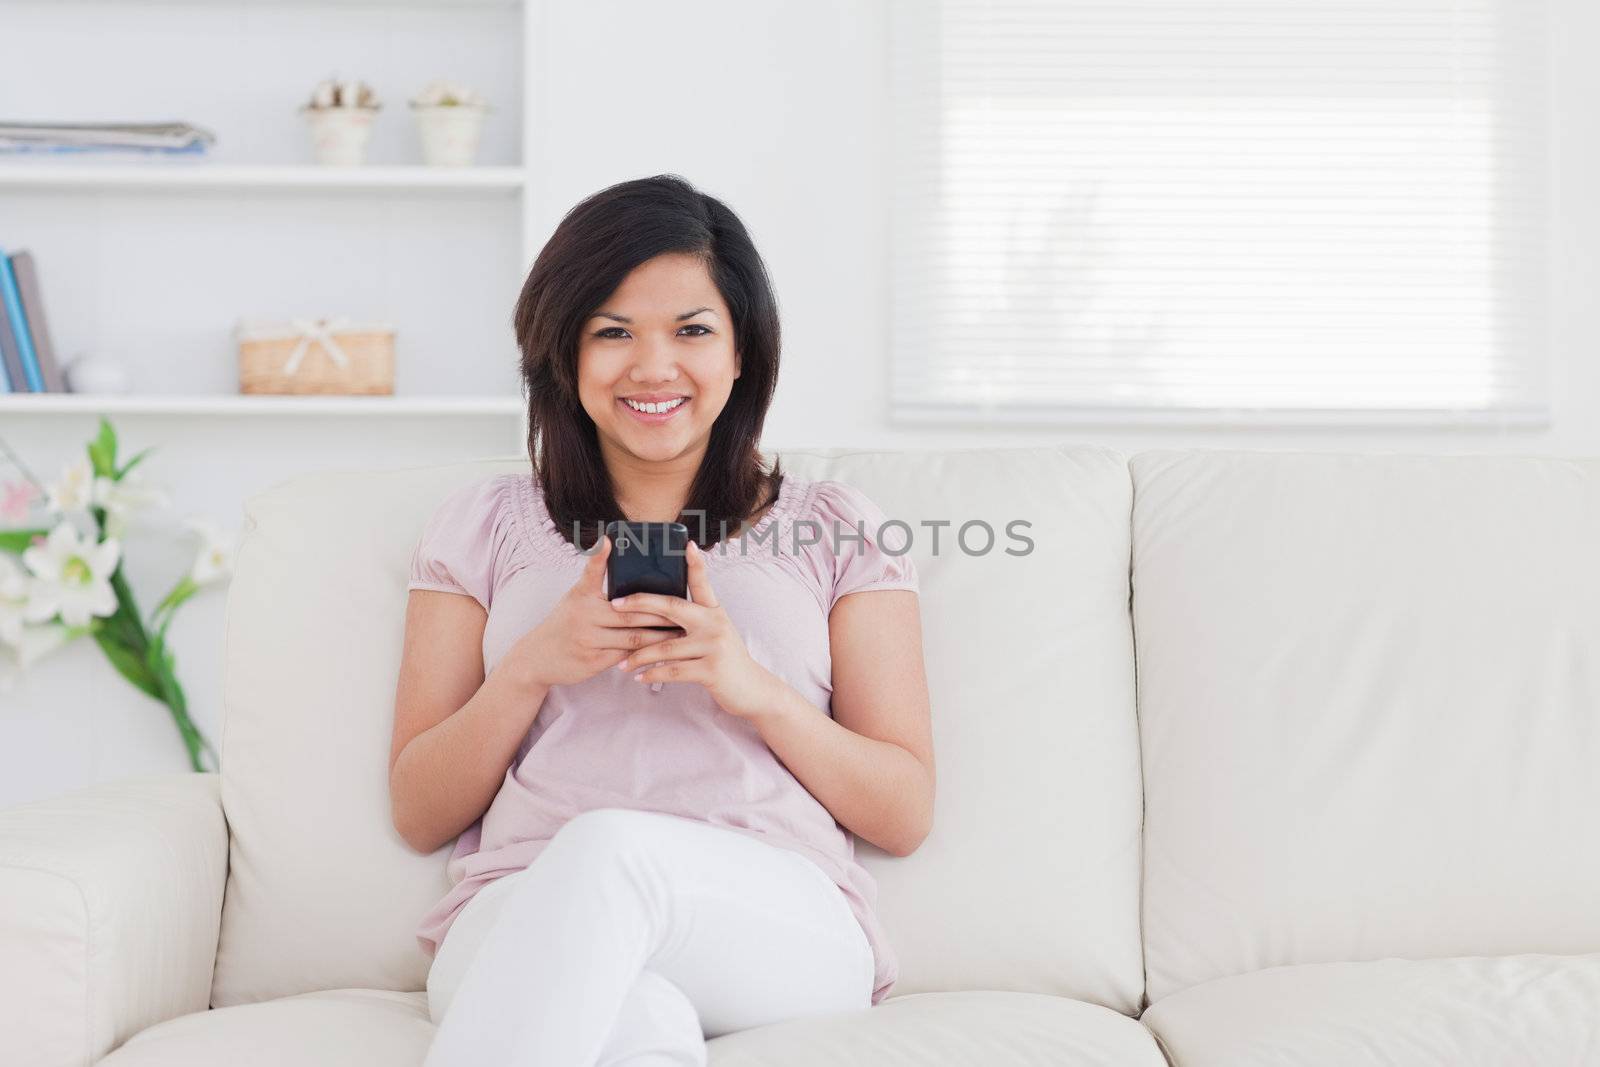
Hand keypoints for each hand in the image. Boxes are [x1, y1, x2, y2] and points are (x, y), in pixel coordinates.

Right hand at [509, 534, 680, 688]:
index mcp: (581, 595)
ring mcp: (588, 639)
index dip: (600, 556)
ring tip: (683, 631)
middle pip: (631, 612)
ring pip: (633, 637)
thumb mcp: (575, 598)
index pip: (592, 572)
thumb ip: (596, 581)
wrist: (537, 658)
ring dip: (660, 635)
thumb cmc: (565, 622)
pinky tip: (664, 651)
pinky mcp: (593, 661)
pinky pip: (627, 655)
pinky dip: (647, 653)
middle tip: (685, 608)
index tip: (610, 539)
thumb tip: (614, 554)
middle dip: (661, 613)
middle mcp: (583, 615)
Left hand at [610, 540, 778, 719]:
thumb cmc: (726, 659)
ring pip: (665, 646)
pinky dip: (653, 674)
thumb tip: (663, 610)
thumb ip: (695, 620)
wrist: (751, 688)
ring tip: (622, 662)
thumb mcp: (716, 632)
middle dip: (641, 603)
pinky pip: (673, 671)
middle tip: (615, 604)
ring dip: (640, 655)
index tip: (687, 544)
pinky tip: (638, 676)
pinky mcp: (710, 670)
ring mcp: (713, 646)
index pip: (702, 583)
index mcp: (714, 612)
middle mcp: (714, 624)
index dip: (695, 564)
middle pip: (672, 607)